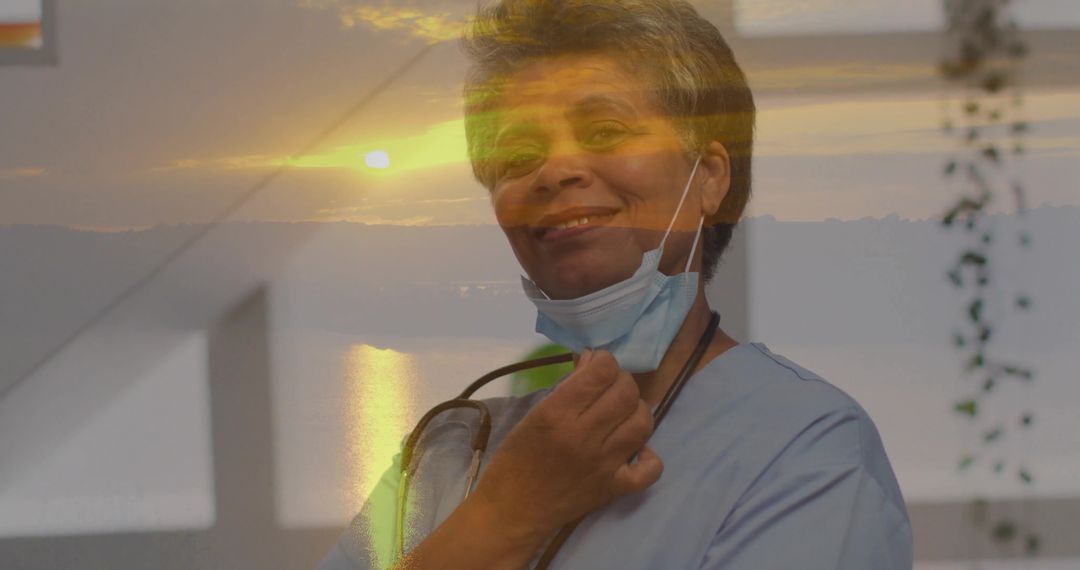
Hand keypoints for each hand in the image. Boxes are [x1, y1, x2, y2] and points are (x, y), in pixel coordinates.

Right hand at [468, 349, 663, 544]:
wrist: (512, 510)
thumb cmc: (515, 459)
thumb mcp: (533, 415)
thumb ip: (566, 387)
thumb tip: (593, 359)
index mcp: (557, 414)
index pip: (601, 372)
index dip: (605, 361)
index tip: (598, 365)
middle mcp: (584, 436)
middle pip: (626, 393)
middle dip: (622, 381)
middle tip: (610, 387)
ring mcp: (603, 464)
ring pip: (642, 423)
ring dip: (637, 410)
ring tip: (623, 413)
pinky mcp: (613, 488)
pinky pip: (650, 470)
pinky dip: (649, 456)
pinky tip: (635, 449)